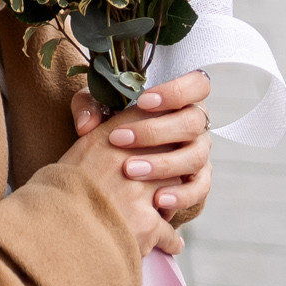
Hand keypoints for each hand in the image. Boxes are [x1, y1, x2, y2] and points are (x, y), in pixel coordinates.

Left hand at [60, 71, 213, 258]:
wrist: (119, 168)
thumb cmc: (114, 128)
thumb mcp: (99, 109)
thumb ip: (88, 106)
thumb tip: (86, 125)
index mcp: (179, 100)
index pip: (197, 85)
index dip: (176, 91)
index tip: (143, 102)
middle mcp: (196, 125)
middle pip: (193, 122)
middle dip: (155, 131)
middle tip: (118, 140)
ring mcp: (199, 153)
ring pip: (196, 156)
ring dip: (163, 164)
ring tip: (130, 171)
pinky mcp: (199, 182)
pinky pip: (199, 189)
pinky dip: (180, 195)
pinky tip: (157, 200)